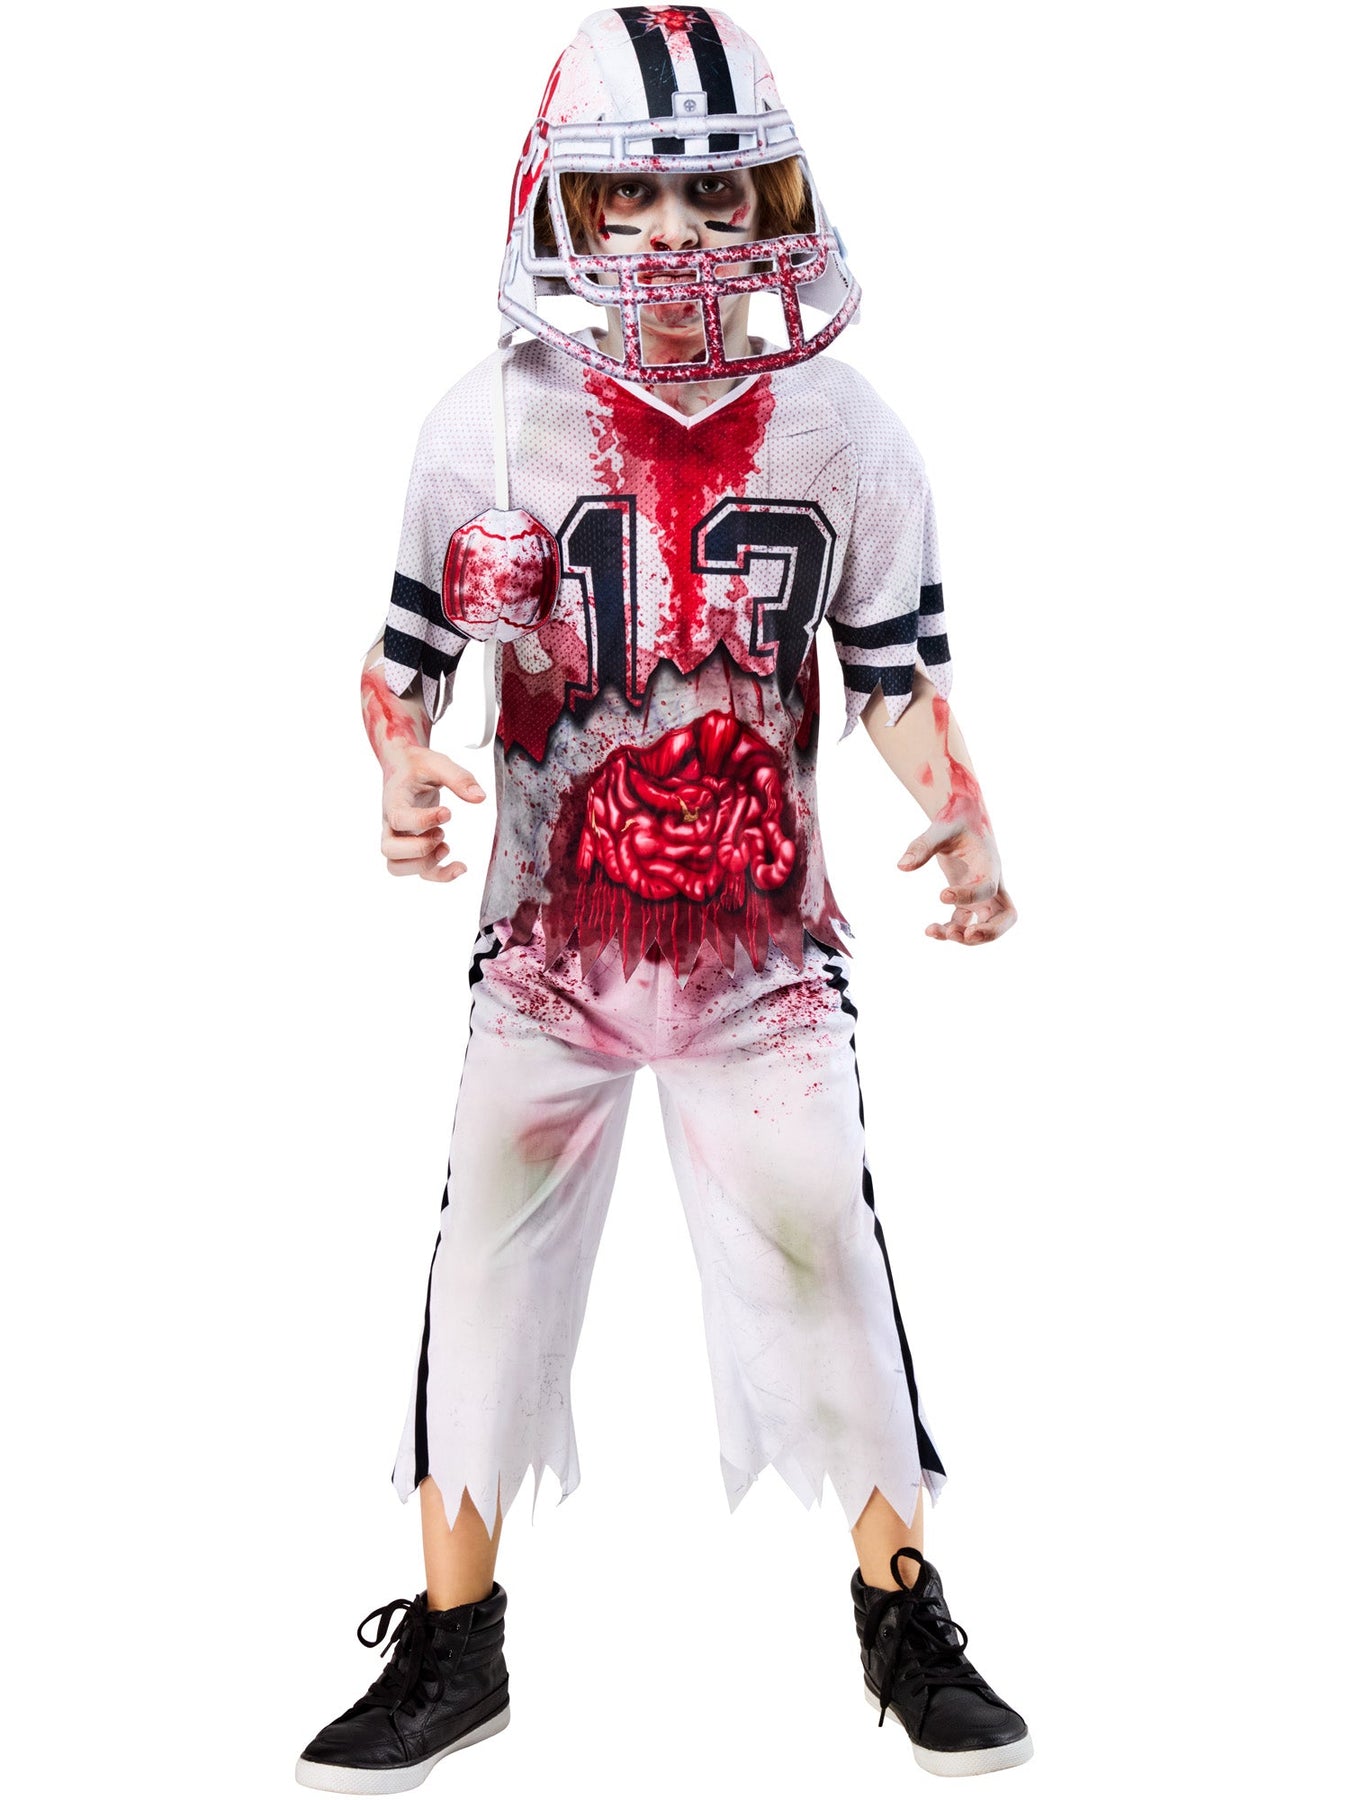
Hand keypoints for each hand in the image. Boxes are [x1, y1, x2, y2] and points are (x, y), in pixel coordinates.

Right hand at [380, 747, 486, 882]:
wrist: (404, 767)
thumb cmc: (418, 766)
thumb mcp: (438, 763)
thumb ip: (459, 778)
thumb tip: (480, 798)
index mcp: (394, 800)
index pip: (399, 819)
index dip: (423, 821)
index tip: (448, 812)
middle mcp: (390, 823)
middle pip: (389, 850)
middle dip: (420, 848)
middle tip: (442, 832)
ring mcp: (398, 838)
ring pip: (397, 867)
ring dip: (424, 864)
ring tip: (446, 845)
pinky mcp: (412, 847)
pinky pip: (419, 872)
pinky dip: (440, 876)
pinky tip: (462, 866)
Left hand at [898, 817, 1016, 944]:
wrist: (962, 819)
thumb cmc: (955, 821)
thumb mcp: (939, 829)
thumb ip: (922, 847)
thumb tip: (901, 866)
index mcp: (990, 865)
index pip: (988, 888)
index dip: (968, 896)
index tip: (941, 895)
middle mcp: (991, 883)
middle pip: (1006, 917)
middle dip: (990, 931)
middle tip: (966, 935)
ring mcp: (980, 896)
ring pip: (986, 927)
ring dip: (965, 938)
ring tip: (933, 930)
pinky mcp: (967, 901)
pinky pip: (964, 924)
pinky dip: (949, 931)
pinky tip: (928, 930)